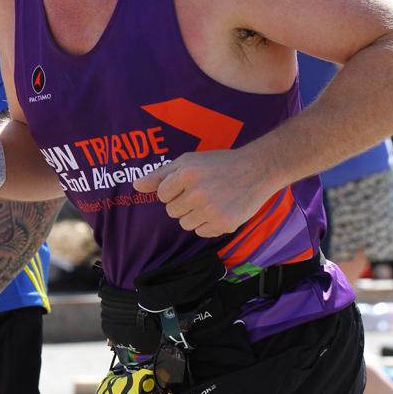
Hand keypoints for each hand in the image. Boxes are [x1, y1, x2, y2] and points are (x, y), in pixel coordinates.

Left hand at [134, 149, 264, 236]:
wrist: (256, 170)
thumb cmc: (219, 164)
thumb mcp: (188, 161)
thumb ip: (160, 174)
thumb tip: (136, 186)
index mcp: (187, 173)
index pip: (162, 195)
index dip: (173, 189)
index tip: (188, 183)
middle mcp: (198, 193)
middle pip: (172, 211)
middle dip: (182, 202)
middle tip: (202, 191)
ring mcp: (211, 210)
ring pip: (185, 224)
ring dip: (193, 215)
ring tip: (211, 200)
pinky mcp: (224, 224)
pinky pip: (201, 232)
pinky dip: (207, 224)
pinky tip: (219, 209)